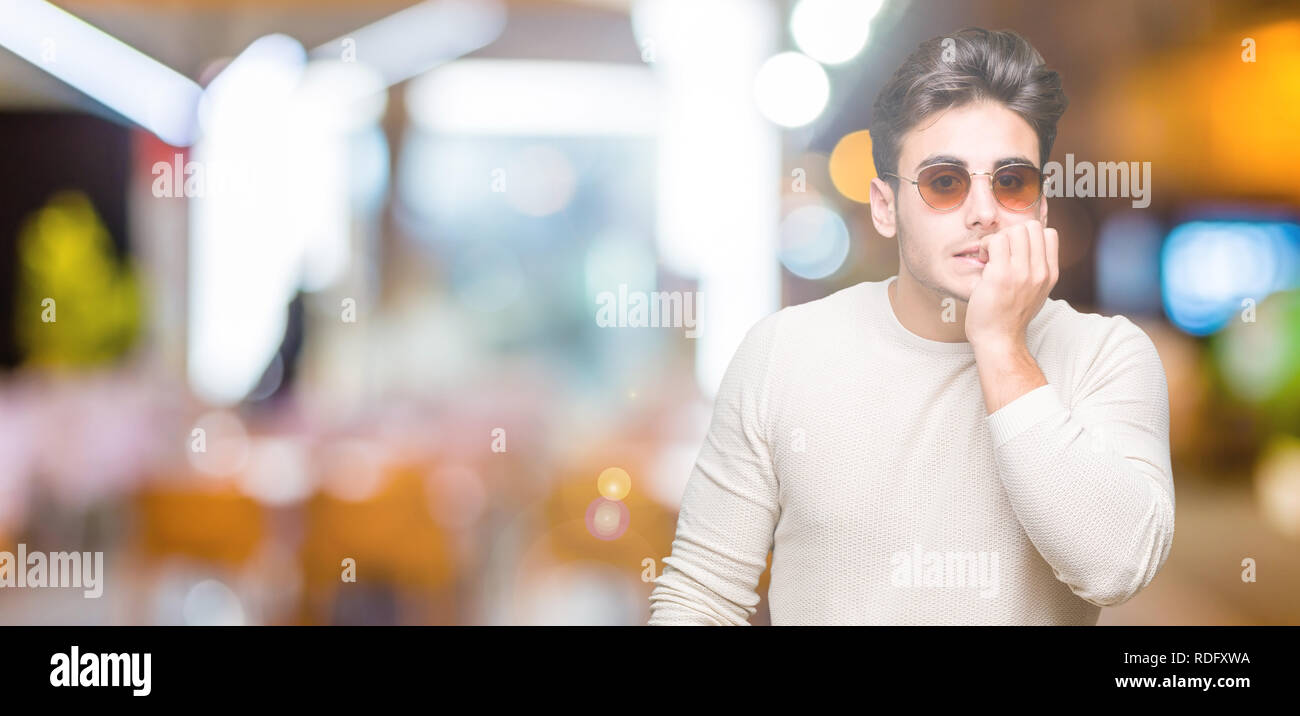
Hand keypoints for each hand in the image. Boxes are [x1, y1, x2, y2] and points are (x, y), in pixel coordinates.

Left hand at [964, 220, 1058, 350]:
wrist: (999, 340)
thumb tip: (1028, 246)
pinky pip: (995, 240)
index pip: (1048, 233)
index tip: (1015, 252)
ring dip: (997, 239)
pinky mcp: (1001, 275)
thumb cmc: (1009, 316)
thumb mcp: (1035, 292)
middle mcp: (1040, 271)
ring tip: (991, 258)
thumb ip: (1036, 270)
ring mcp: (1022, 273)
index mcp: (1050, 274)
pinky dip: (986, 246)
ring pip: (1013, 230)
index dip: (1028, 236)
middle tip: (1000, 253)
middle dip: (1011, 233)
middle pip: (1030, 226)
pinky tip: (983, 262)